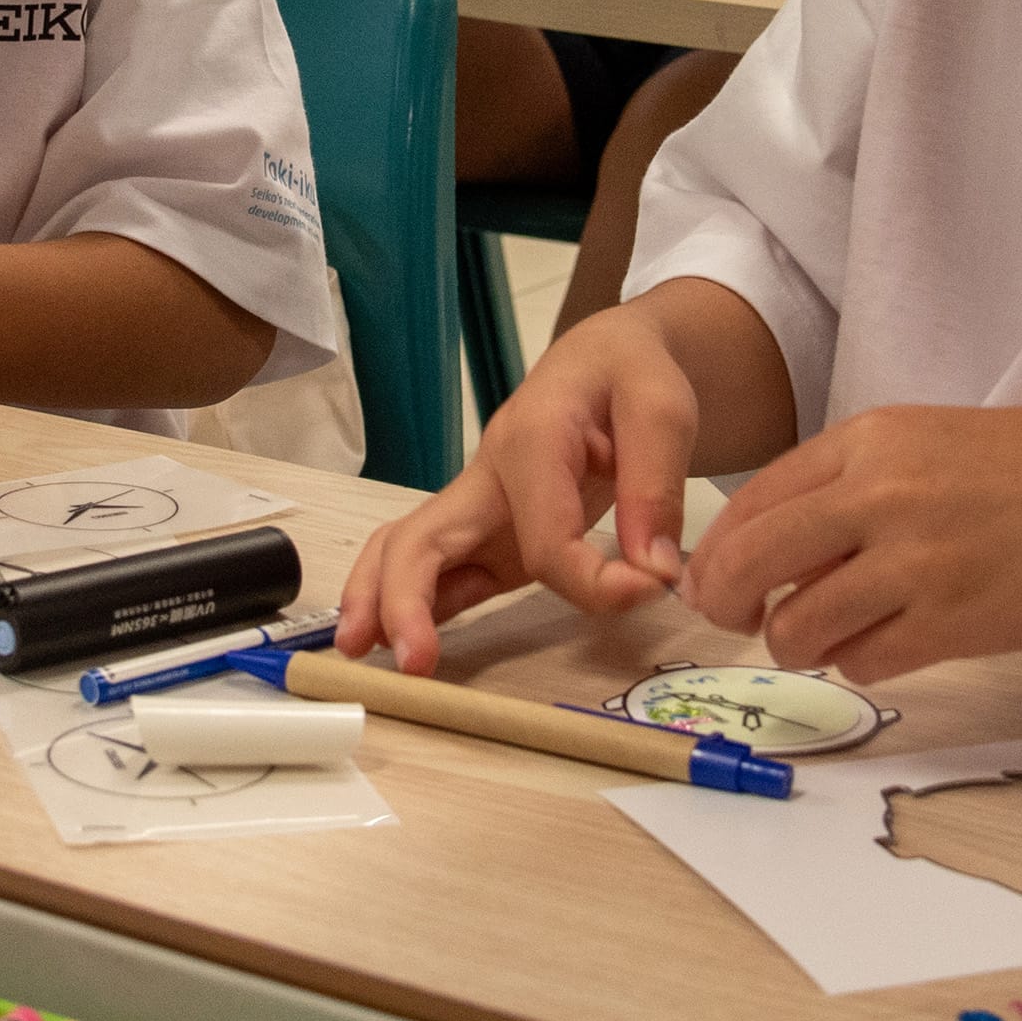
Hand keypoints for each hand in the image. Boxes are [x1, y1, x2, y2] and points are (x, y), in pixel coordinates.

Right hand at [336, 300, 700, 671]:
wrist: (607, 358)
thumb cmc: (628, 375)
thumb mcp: (662, 410)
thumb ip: (656, 488)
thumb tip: (652, 571)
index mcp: (529, 441)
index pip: (545, 540)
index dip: (593, 582)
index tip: (649, 591)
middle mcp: (487, 475)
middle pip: (421, 537)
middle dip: (403, 598)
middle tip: (411, 662)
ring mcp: (479, 505)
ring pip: (408, 550)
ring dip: (380, 601)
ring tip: (360, 654)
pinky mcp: (486, 530)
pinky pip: (439, 566)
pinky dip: (413, 603)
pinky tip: (402, 643)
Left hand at [678, 405, 1021, 683]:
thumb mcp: (931, 438)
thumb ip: (854, 480)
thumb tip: (781, 539)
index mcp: (870, 441)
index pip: (754, 501)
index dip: (721, 550)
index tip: (716, 577)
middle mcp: (878, 496)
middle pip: (750, 563)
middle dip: (727, 601)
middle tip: (738, 619)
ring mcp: (912, 564)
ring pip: (798, 625)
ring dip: (797, 641)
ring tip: (825, 637)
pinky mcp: (949, 625)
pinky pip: (862, 662)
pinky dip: (858, 663)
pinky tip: (883, 646)